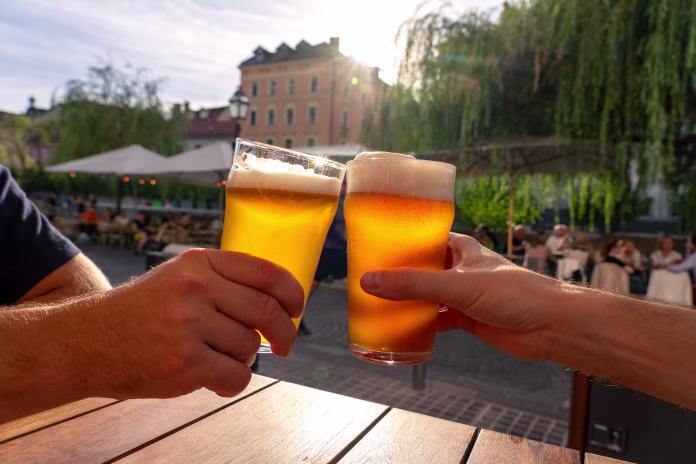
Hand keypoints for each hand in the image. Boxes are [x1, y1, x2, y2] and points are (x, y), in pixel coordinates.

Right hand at [54, 249, 303, 399]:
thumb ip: (224, 282)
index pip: (265, 272)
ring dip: (244, 358)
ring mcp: (188, 325)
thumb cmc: (142, 311)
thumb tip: (280, 301)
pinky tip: (216, 378)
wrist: (88, 341)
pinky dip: (234, 381)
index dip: (292, 293)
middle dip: (285, 333)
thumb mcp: (180, 278)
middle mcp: (194, 288)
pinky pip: (236, 375)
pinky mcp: (183, 362)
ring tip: (218, 357)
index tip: (297, 308)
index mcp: (199, 263)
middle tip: (283, 346)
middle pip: (266, 312)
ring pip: (249, 346)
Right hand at [360, 233, 568, 360]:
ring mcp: (464, 294)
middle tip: (369, 280)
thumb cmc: (515, 293)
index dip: (400, 241)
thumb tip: (371, 282)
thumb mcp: (457, 284)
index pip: (424, 238)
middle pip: (422, 269)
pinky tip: (404, 329)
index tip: (373, 246)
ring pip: (428, 295)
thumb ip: (414, 284)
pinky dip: (422, 324)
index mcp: (461, 248)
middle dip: (399, 275)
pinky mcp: (467, 318)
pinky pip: (437, 319)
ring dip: (408, 301)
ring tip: (379, 304)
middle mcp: (460, 269)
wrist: (550, 326)